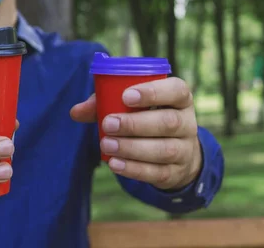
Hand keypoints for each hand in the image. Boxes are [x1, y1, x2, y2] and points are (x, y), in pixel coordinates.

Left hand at [70, 77, 201, 189]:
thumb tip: (76, 112)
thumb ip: (104, 103)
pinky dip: (134, 169)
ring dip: (132, 148)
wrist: (174, 154)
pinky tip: (115, 164)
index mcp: (179, 99)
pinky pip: (158, 172)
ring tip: (106, 145)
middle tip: (108, 124)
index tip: (126, 96)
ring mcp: (185, 150)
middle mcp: (187, 123)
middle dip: (135, 124)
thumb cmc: (145, 118)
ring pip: (164, 150)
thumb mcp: (130, 106)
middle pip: (168, 122)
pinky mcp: (176, 172)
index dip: (153, 92)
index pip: (176, 90)